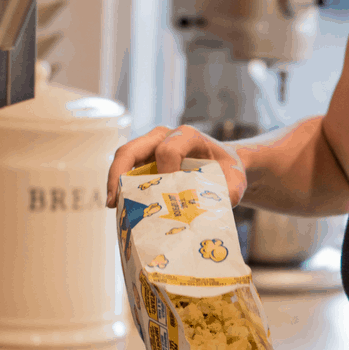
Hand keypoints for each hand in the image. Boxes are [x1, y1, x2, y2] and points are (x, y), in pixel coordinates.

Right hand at [106, 125, 246, 207]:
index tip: (169, 196)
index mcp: (187, 136)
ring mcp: (151, 147)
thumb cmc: (229, 172)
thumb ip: (228, 195)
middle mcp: (164, 136)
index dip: (165, 173)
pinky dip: (122, 187)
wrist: (226, 167)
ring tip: (113, 207)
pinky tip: (121, 207)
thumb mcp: (235, 182)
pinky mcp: (145, 160)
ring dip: (115, 182)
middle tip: (114, 201)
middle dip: (119, 174)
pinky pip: (127, 170)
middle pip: (132, 149)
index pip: (167, 150)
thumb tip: (205, 213)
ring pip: (124, 159)